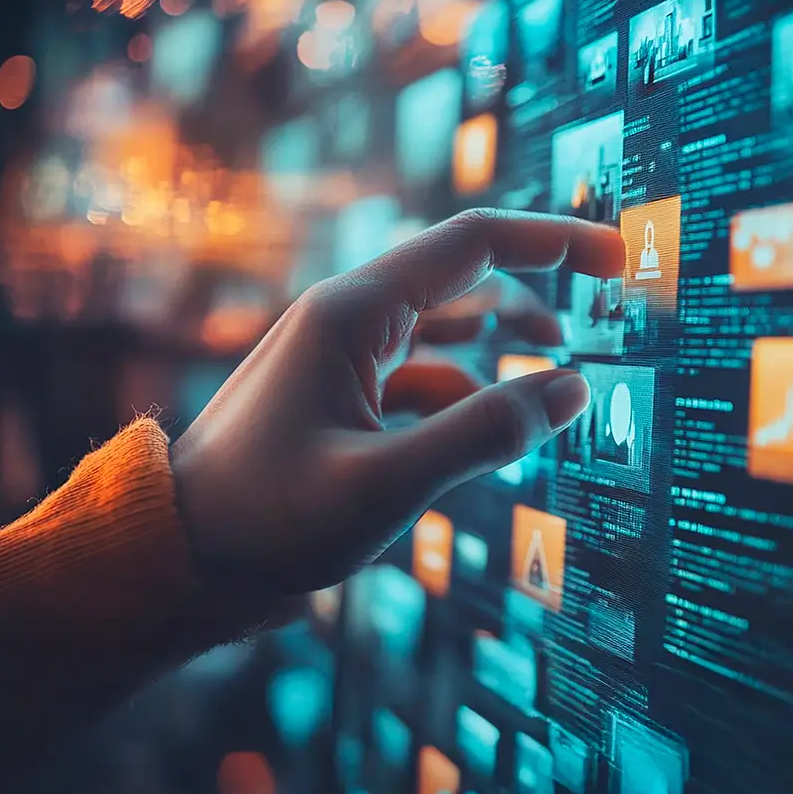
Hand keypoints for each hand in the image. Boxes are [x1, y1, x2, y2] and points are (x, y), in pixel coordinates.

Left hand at [170, 209, 624, 594]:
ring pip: (444, 331)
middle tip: (599, 312)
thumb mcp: (385, 482)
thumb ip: (485, 433)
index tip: (614, 255)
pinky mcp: (340, 393)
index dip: (552, 241)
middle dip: (533, 294)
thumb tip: (573, 389)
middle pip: (463, 280)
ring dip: (499, 347)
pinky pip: (418, 376)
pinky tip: (484, 432)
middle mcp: (349, 318)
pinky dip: (461, 394)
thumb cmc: (266, 517)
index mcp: (355, 313)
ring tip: (554, 376)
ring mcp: (342, 354)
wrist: (178, 552)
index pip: (474, 244)